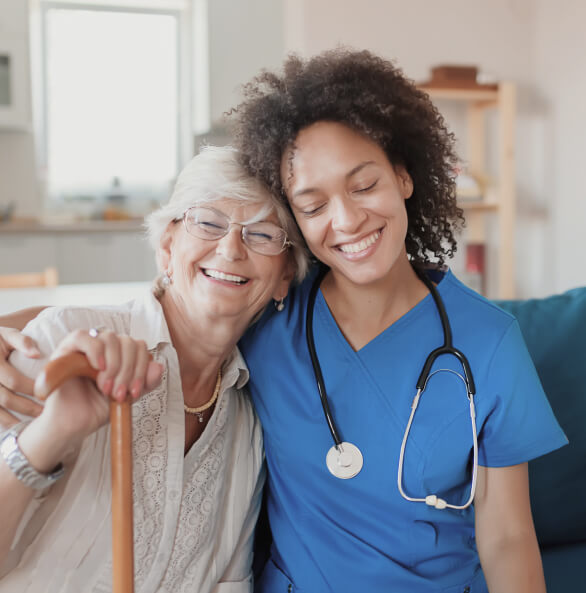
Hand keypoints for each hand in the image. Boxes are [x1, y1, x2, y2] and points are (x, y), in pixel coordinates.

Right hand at [0, 327, 42, 427]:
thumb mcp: (6, 334)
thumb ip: (22, 341)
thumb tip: (36, 355)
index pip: (14, 381)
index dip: (32, 389)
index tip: (51, 394)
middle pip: (6, 399)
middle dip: (28, 408)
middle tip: (47, 414)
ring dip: (15, 421)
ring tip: (35, 426)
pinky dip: (4, 423)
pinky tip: (18, 428)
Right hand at [38, 328, 163, 444]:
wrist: (72, 426)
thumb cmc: (97, 409)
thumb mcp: (128, 395)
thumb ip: (146, 382)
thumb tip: (159, 366)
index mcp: (120, 355)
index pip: (139, 346)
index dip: (142, 368)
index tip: (134, 393)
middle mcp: (104, 347)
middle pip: (128, 341)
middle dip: (128, 370)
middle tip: (118, 393)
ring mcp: (85, 347)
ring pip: (110, 337)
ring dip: (113, 364)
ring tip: (105, 387)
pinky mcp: (65, 350)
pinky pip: (82, 336)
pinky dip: (95, 350)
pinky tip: (98, 368)